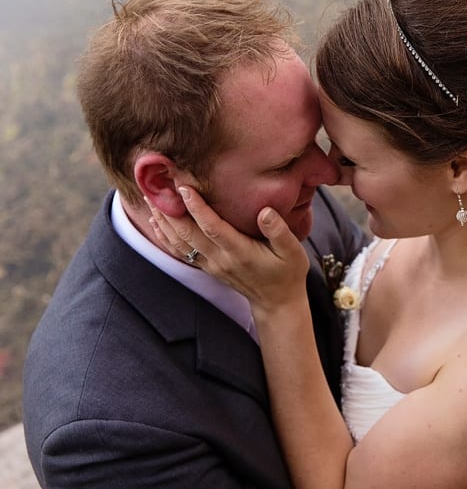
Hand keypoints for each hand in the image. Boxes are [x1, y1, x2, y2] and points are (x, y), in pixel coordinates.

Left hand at [147, 186, 309, 311]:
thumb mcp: (293, 251)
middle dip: (171, 209)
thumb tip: (265, 211)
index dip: (197, 208)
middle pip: (187, 234)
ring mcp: (211, 264)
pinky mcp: (207, 267)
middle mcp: (221, 259)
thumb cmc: (287, 273)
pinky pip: (180, 251)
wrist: (277, 302)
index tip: (184, 187)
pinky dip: (165, 235)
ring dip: (163, 220)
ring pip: (179, 242)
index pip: (213, 228)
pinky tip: (157, 221)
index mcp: (240, 252)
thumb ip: (279, 231)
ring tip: (151, 198)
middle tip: (158, 186)